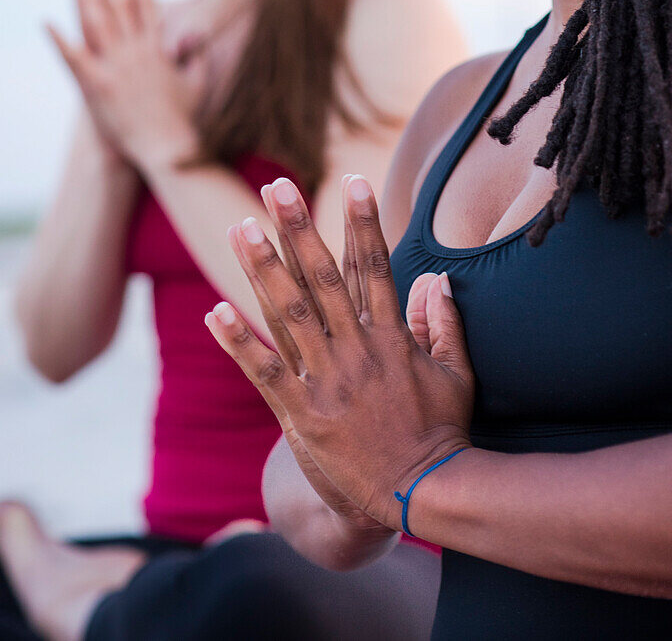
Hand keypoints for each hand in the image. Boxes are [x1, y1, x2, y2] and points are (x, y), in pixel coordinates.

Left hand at [47, 0, 203, 173]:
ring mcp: (115, 68)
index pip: (147, 6)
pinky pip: (74, 58)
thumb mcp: (197, 82)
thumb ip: (197, 56)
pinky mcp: (98, 86)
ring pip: (96, 24)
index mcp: (157, 50)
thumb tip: (196, 35)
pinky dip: (60, 41)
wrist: (169, 147)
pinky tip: (47, 23)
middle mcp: (135, 52)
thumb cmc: (184, 119)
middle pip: (118, 7)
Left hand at [205, 174, 473, 530]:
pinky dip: (238, 342)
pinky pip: (263, 372)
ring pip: (288, 314)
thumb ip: (443, 322)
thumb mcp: (456, 373)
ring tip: (241, 228)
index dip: (364, 221)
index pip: (375, 266)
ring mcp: (327, 381)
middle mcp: (357, 350)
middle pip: (323, 277)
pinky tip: (214, 311)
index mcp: (392, 337)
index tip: (355, 180)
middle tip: (278, 187)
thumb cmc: (442, 432)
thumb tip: (438, 277)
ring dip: (262, 269)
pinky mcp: (302, 414)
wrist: (420, 492)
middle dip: (300, 228)